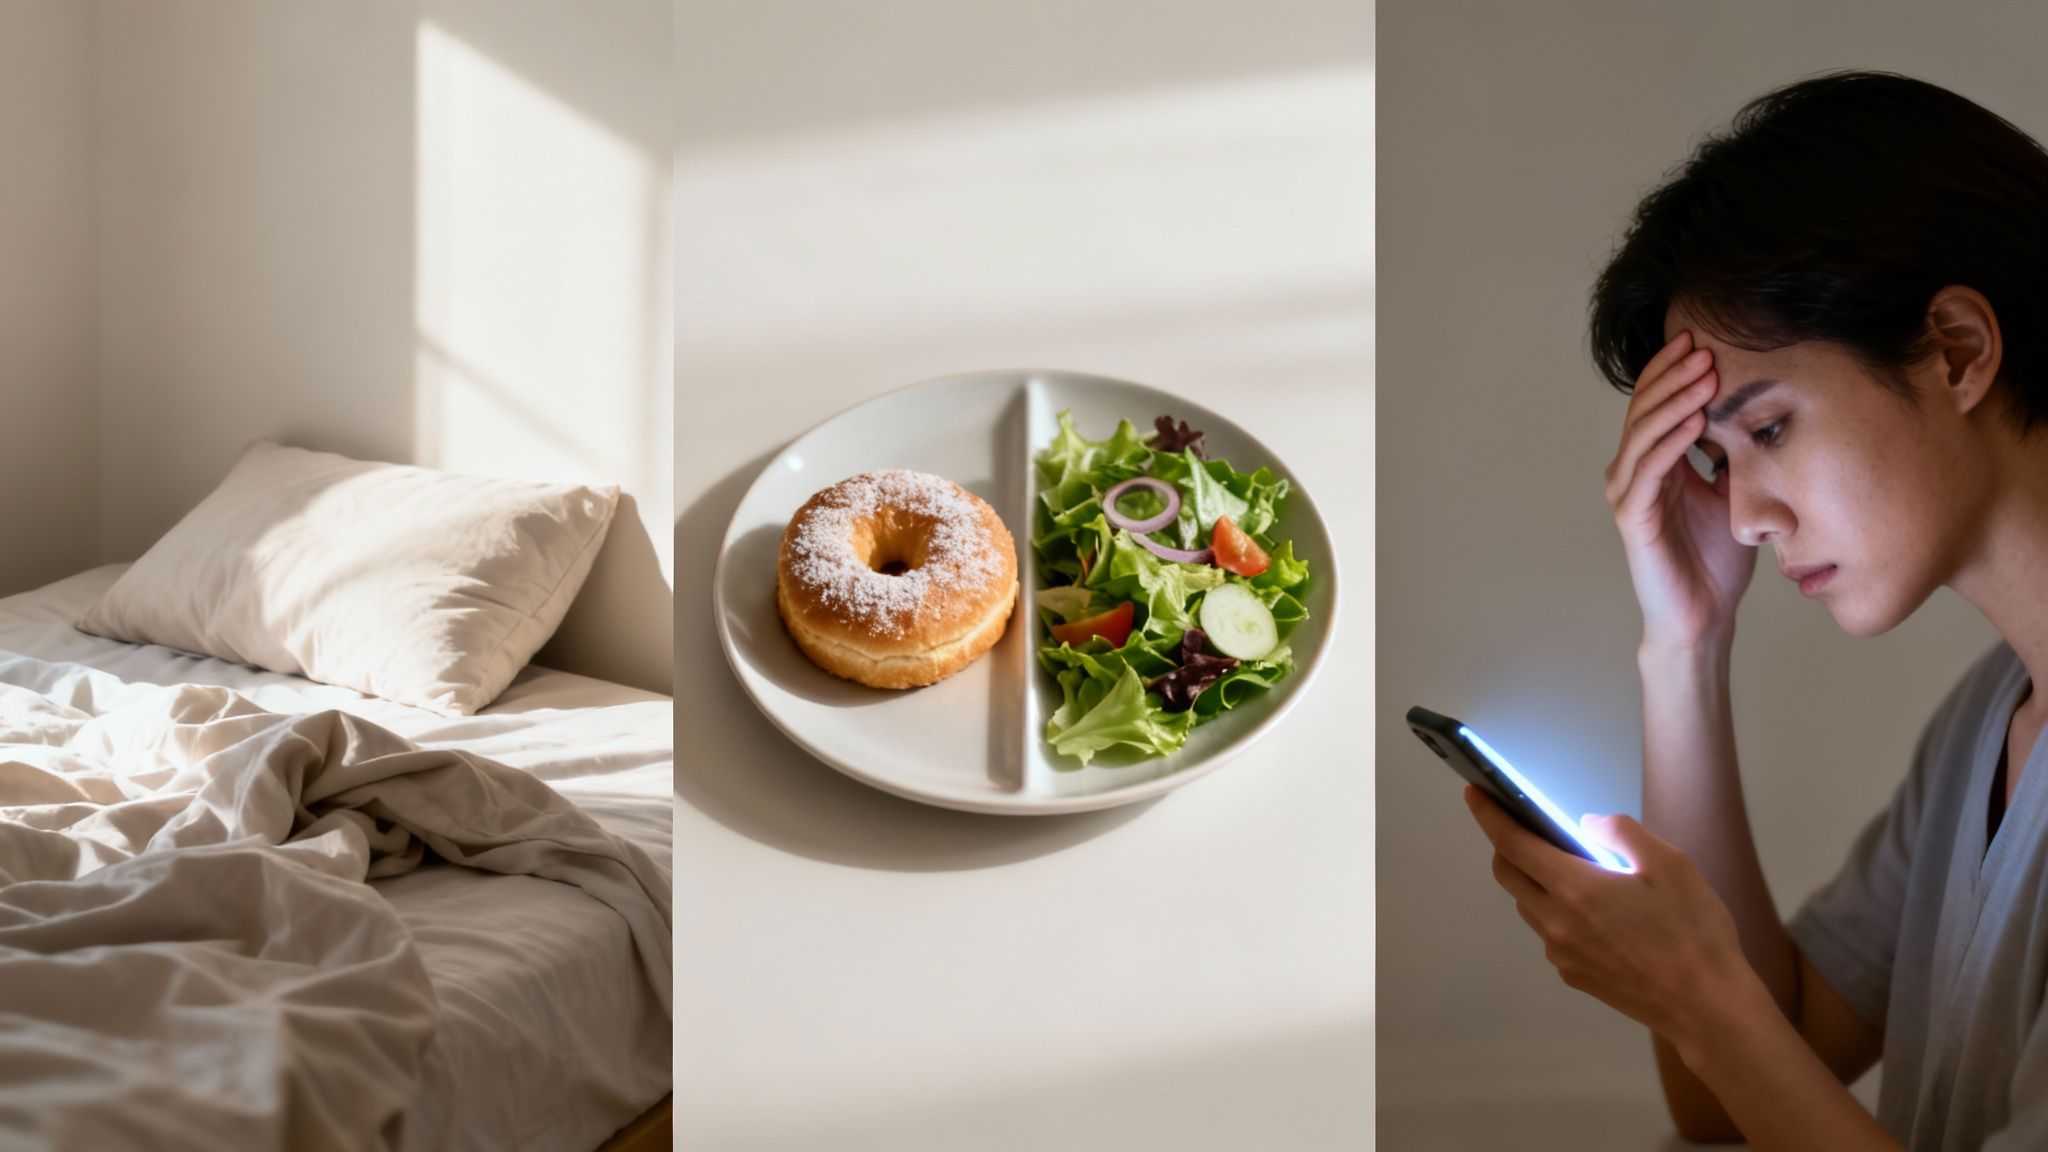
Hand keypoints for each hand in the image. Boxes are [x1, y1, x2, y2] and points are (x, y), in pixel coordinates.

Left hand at [1463, 784, 1755, 1042]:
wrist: (1706, 1006)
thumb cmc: (1694, 934)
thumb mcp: (1669, 864)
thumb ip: (1621, 833)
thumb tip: (1586, 825)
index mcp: (1576, 889)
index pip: (1512, 843)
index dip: (1489, 815)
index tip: (1474, 793)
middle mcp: (1557, 923)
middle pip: (1509, 874)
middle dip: (1507, 845)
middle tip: (1526, 826)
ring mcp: (1562, 953)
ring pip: (1528, 905)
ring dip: (1534, 881)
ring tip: (1570, 866)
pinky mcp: (1574, 975)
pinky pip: (1550, 934)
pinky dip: (1556, 912)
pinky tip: (1594, 910)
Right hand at [1603, 330, 1757, 650]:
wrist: (1704, 616)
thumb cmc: (1717, 559)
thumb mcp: (1732, 493)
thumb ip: (1728, 454)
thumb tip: (1754, 410)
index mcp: (1654, 465)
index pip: (1655, 404)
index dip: (1673, 370)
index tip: (1702, 339)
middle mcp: (1632, 474)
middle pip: (1645, 410)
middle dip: (1673, 375)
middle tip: (1702, 345)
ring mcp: (1629, 496)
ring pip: (1644, 434)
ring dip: (1674, 401)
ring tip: (1704, 375)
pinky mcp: (1633, 520)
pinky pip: (1649, 472)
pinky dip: (1670, 443)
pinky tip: (1695, 421)